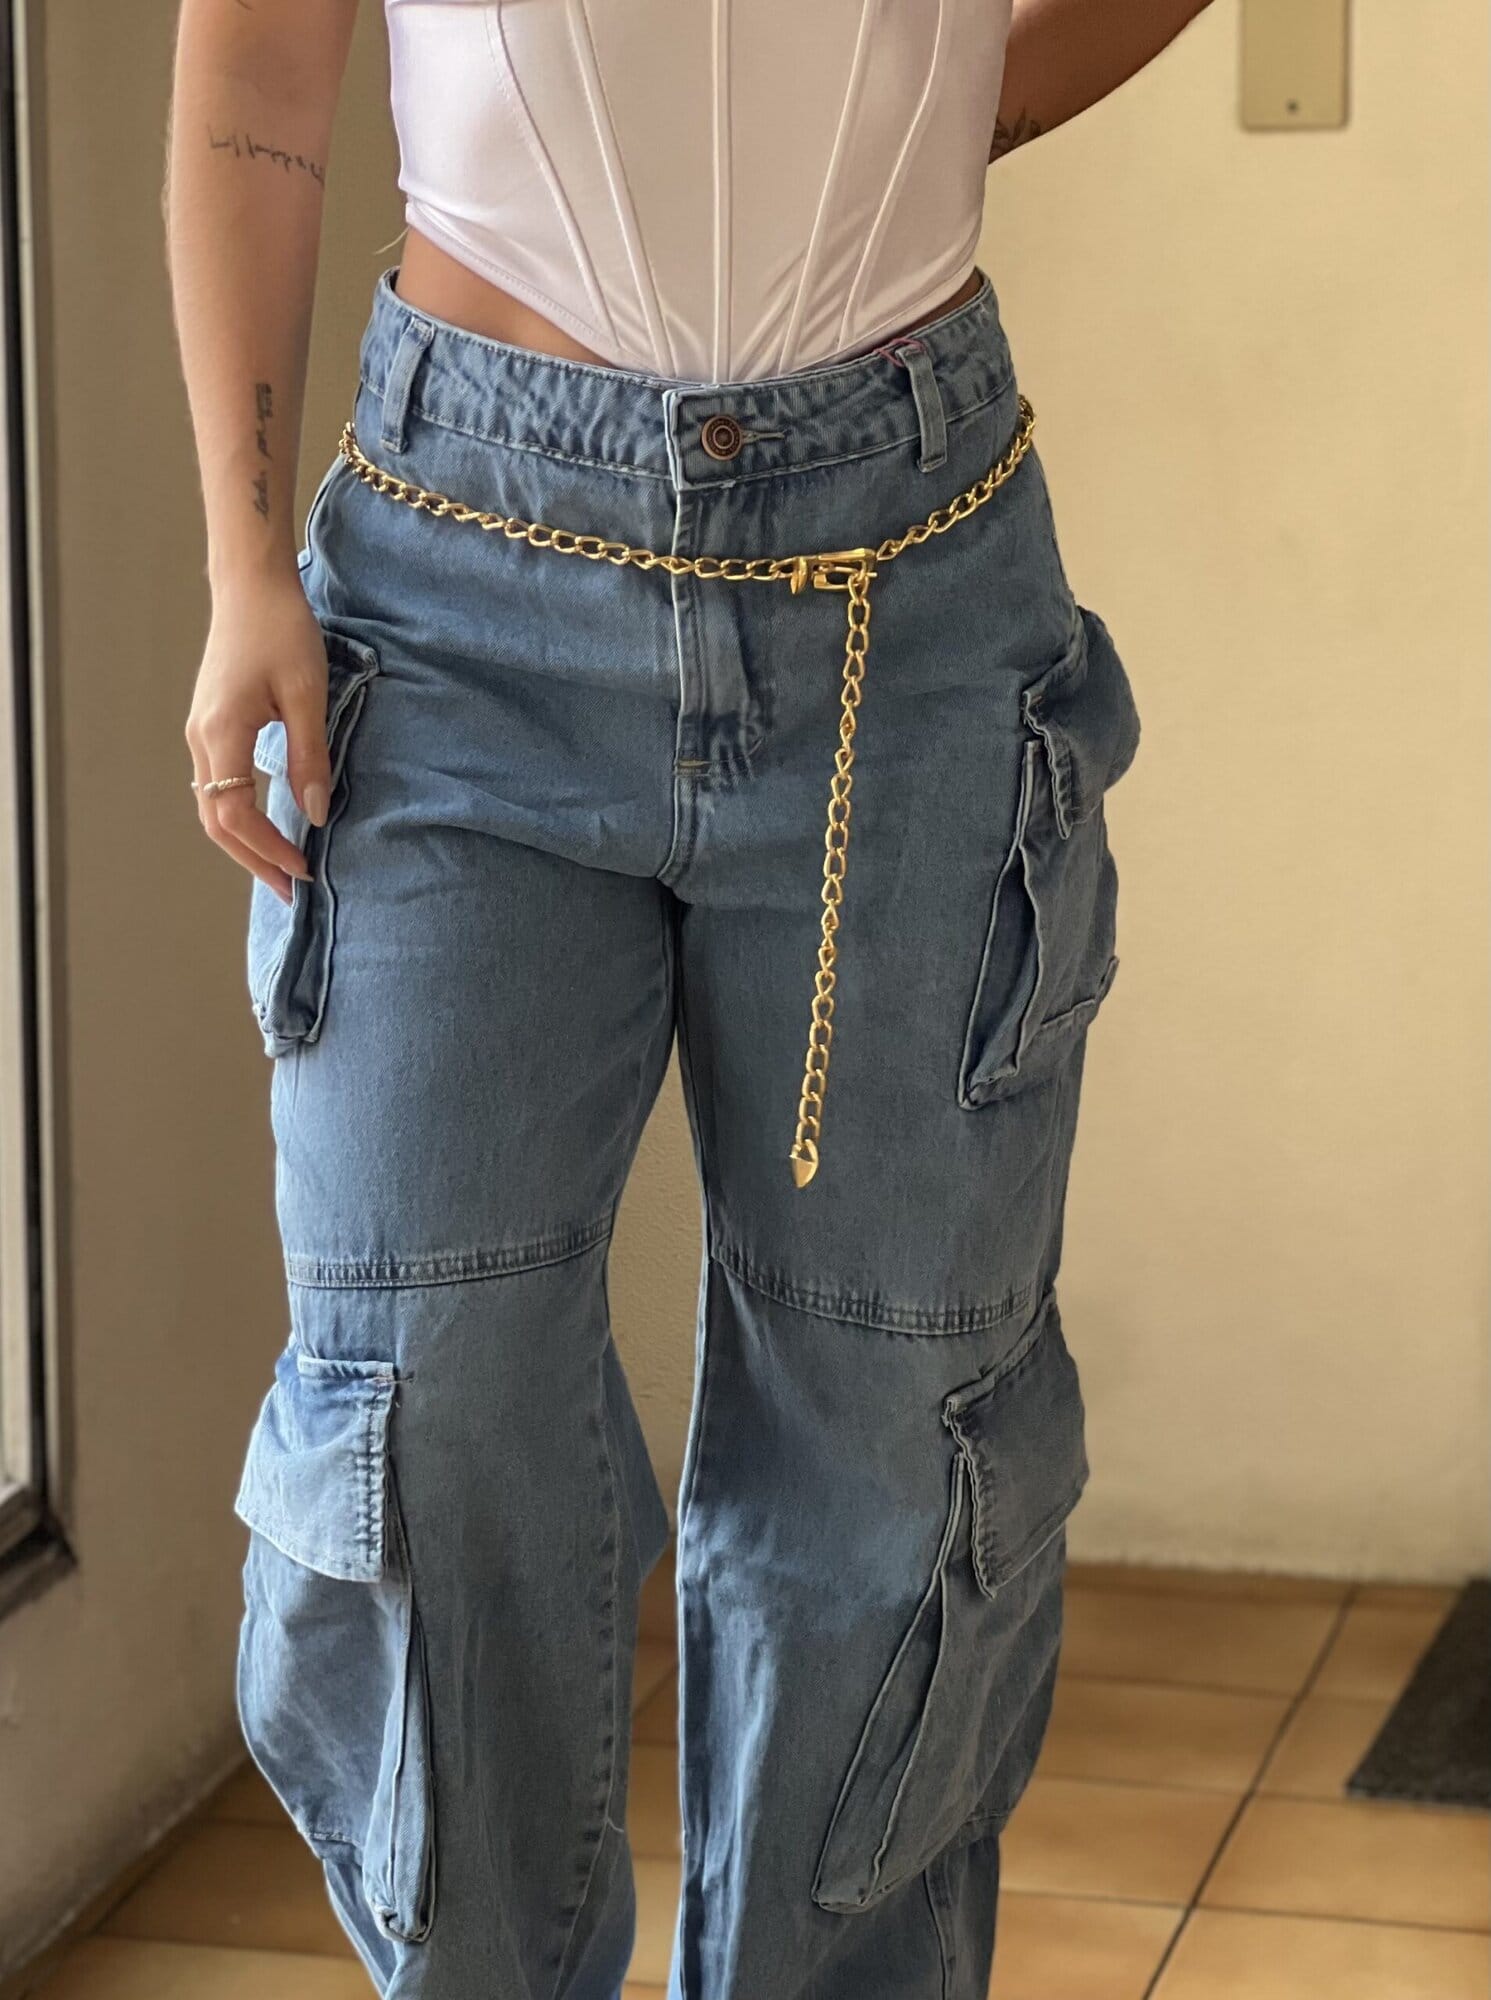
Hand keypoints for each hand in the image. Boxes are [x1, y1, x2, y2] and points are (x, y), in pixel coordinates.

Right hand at [185, 572, 331, 904]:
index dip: (268, 848)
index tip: (304, 869)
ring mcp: (200, 731)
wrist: (251, 586)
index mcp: (222, 733)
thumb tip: (315, 814)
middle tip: (291, 891)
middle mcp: (201, 738)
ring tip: (279, 867)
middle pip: (216, 821)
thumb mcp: (308, 695)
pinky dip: (239, 814)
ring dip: (245, 842)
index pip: (235, 813)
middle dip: (253, 860)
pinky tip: (265, 826)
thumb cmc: (282, 630)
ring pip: (212, 805)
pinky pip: (216, 784)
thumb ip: (310, 758)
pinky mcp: (209, 724)